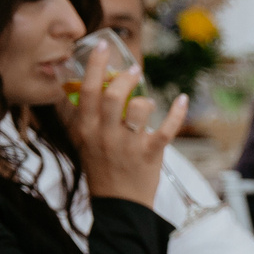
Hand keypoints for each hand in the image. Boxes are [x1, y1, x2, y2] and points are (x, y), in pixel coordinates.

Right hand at [57, 42, 185, 209]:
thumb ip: (77, 115)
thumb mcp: (81, 141)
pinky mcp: (150, 155)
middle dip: (125, 79)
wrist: (118, 205)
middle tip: (135, 71)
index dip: (95, 66)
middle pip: (113, 96)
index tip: (103, 47)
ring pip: (139, 110)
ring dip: (146, 100)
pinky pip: (166, 129)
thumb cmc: (100, 168)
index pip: (87, 91)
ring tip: (147, 102)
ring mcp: (128, 145)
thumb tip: (70, 85)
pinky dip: (177, 113)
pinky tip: (183, 99)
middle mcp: (105, 135)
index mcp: (86, 128)